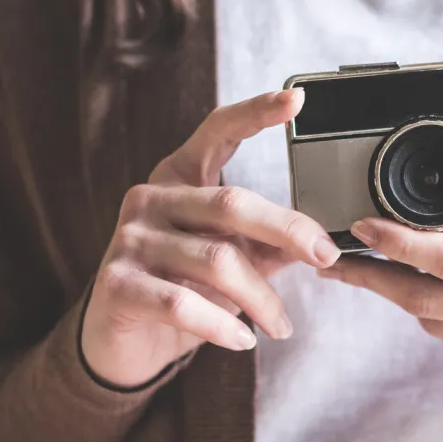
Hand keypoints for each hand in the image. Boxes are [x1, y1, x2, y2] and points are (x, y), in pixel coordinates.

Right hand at [81, 88, 340, 388]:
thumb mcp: (233, 260)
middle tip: (326, 255)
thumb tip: (325, 239)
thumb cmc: (183, 289)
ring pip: (216, 260)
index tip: (296, 99)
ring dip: (262, 298)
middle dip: (288, 230)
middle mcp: (150, 197)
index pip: (217, 132)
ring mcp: (129, 239)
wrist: (121, 342)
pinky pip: (183, 303)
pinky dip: (222, 325)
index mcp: (179, 177)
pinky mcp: (117, 284)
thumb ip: (269, 243)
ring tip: (282, 325)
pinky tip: (242, 340)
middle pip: (232, 202)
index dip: (255, 113)